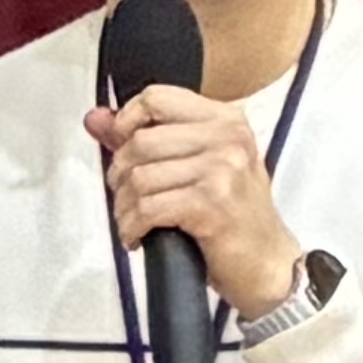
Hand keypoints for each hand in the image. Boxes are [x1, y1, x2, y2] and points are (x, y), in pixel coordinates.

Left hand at [85, 84, 306, 315]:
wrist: (268, 265)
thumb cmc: (233, 219)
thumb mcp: (197, 168)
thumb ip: (144, 138)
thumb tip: (95, 118)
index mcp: (225, 120)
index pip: (156, 98)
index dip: (125, 122)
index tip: (120, 149)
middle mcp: (227, 138)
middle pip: (140, 141)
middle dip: (120, 175)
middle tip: (128, 199)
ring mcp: (221, 169)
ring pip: (140, 177)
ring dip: (125, 207)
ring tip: (133, 222)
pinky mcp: (211, 203)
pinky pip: (148, 207)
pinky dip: (132, 227)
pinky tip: (138, 237)